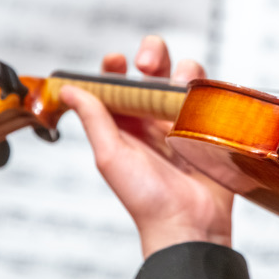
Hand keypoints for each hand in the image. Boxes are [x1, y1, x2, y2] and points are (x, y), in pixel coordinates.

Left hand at [59, 36, 233, 257]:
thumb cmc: (146, 199)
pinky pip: (210, 96)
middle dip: (153, 54)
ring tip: (178, 86)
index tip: (116, 61)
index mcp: (125, 124)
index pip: (118, 82)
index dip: (114, 66)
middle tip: (148, 64)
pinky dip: (206, 89)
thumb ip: (93, 119)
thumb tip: (68, 89)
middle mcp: (153, 118)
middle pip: (155, 68)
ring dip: (182, 70)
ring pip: (186, 75)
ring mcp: (183, 120)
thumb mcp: (110, 156)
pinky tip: (199, 101)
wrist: (189, 224)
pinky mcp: (209, 126)